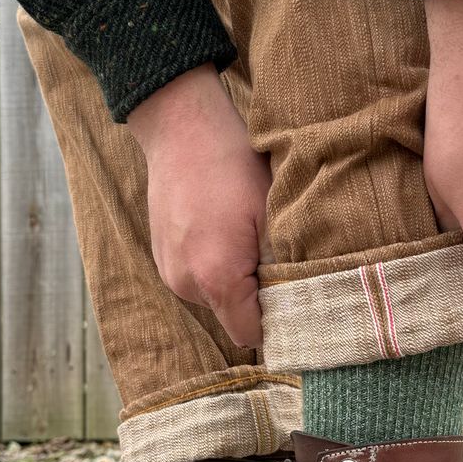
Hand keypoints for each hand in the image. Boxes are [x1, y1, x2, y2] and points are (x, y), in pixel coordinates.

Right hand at [127, 64, 270, 347]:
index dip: (275, 322)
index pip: (250, 334)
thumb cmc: (234, 165)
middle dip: (256, 299)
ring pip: (216, 300)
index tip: (293, 299)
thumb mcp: (273, 215)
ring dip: (234, 281)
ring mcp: (170, 273)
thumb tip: (300, 305)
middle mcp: (187, 285)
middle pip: (233, 318)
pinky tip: (221, 231)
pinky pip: (197, 281)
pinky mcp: (162, 260)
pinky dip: (213, 267)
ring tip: (243, 236)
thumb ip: (284, 268)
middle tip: (271, 255)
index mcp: (218, 277)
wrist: (181, 127)